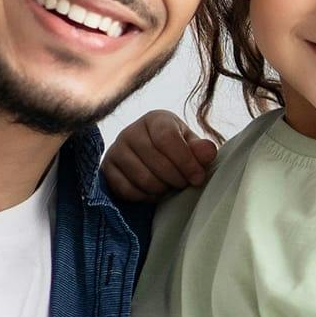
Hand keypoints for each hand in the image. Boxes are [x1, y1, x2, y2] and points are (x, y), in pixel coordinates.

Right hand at [101, 109, 218, 203]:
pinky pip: (127, 190)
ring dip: (161, 189)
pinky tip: (153, 193)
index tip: (198, 178)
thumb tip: (208, 152)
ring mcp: (116, 149)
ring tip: (169, 187)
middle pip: (156, 161)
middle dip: (175, 179)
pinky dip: (144, 197)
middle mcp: (131, 130)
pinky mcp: (107, 169)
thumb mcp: (190, 147)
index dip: (186, 162)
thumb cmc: (174, 151)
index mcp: (155, 119)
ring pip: (142, 178)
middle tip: (183, 184)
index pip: (167, 139)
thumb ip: (200, 150)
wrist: (148, 160)